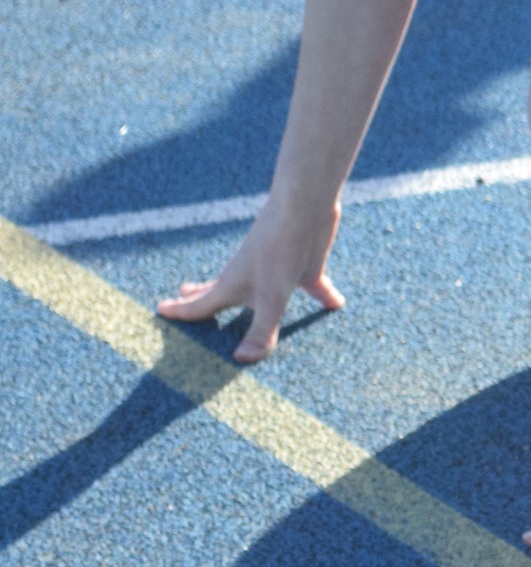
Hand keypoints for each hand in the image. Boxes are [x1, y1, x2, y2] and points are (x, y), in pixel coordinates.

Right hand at [157, 195, 344, 362]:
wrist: (306, 207)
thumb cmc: (281, 249)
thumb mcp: (272, 296)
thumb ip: (261, 330)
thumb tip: (242, 360)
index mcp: (233, 285)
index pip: (201, 305)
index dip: (180, 312)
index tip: (159, 310)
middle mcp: (251, 278)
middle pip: (221, 293)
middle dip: (201, 299)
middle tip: (182, 298)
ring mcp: (277, 271)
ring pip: (260, 291)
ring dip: (249, 300)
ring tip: (241, 303)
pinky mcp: (306, 265)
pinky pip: (314, 285)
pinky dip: (322, 296)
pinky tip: (335, 304)